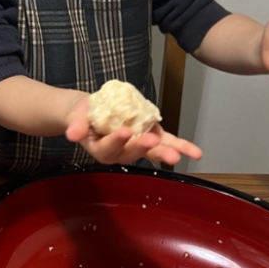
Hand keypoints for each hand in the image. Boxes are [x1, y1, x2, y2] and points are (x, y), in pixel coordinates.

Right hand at [64, 95, 202, 165]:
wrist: (92, 111)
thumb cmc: (82, 116)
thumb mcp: (75, 117)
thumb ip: (76, 126)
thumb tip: (72, 135)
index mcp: (101, 150)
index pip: (108, 148)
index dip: (116, 141)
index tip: (124, 131)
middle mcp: (121, 152)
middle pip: (132, 153)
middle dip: (142, 148)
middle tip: (151, 142)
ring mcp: (138, 146)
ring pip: (152, 152)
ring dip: (165, 153)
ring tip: (178, 156)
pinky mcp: (151, 138)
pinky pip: (167, 143)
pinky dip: (181, 147)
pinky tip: (196, 153)